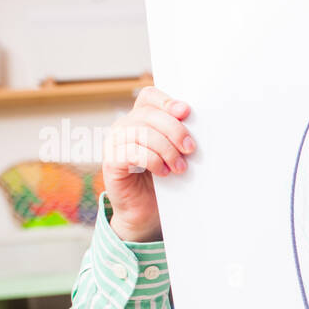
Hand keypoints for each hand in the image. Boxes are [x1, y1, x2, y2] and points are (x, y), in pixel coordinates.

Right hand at [101, 86, 194, 241]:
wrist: (145, 212)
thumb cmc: (162, 181)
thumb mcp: (175, 154)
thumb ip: (179, 138)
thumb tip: (198, 126)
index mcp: (140, 119)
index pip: (149, 96)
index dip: (166, 101)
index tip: (186, 112)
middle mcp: (124, 127)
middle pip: (149, 114)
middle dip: (174, 130)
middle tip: (190, 148)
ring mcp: (114, 143)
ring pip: (141, 133)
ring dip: (166, 150)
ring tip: (179, 167)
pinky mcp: (111, 162)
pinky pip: (132, 153)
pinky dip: (152, 161)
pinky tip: (163, 172)